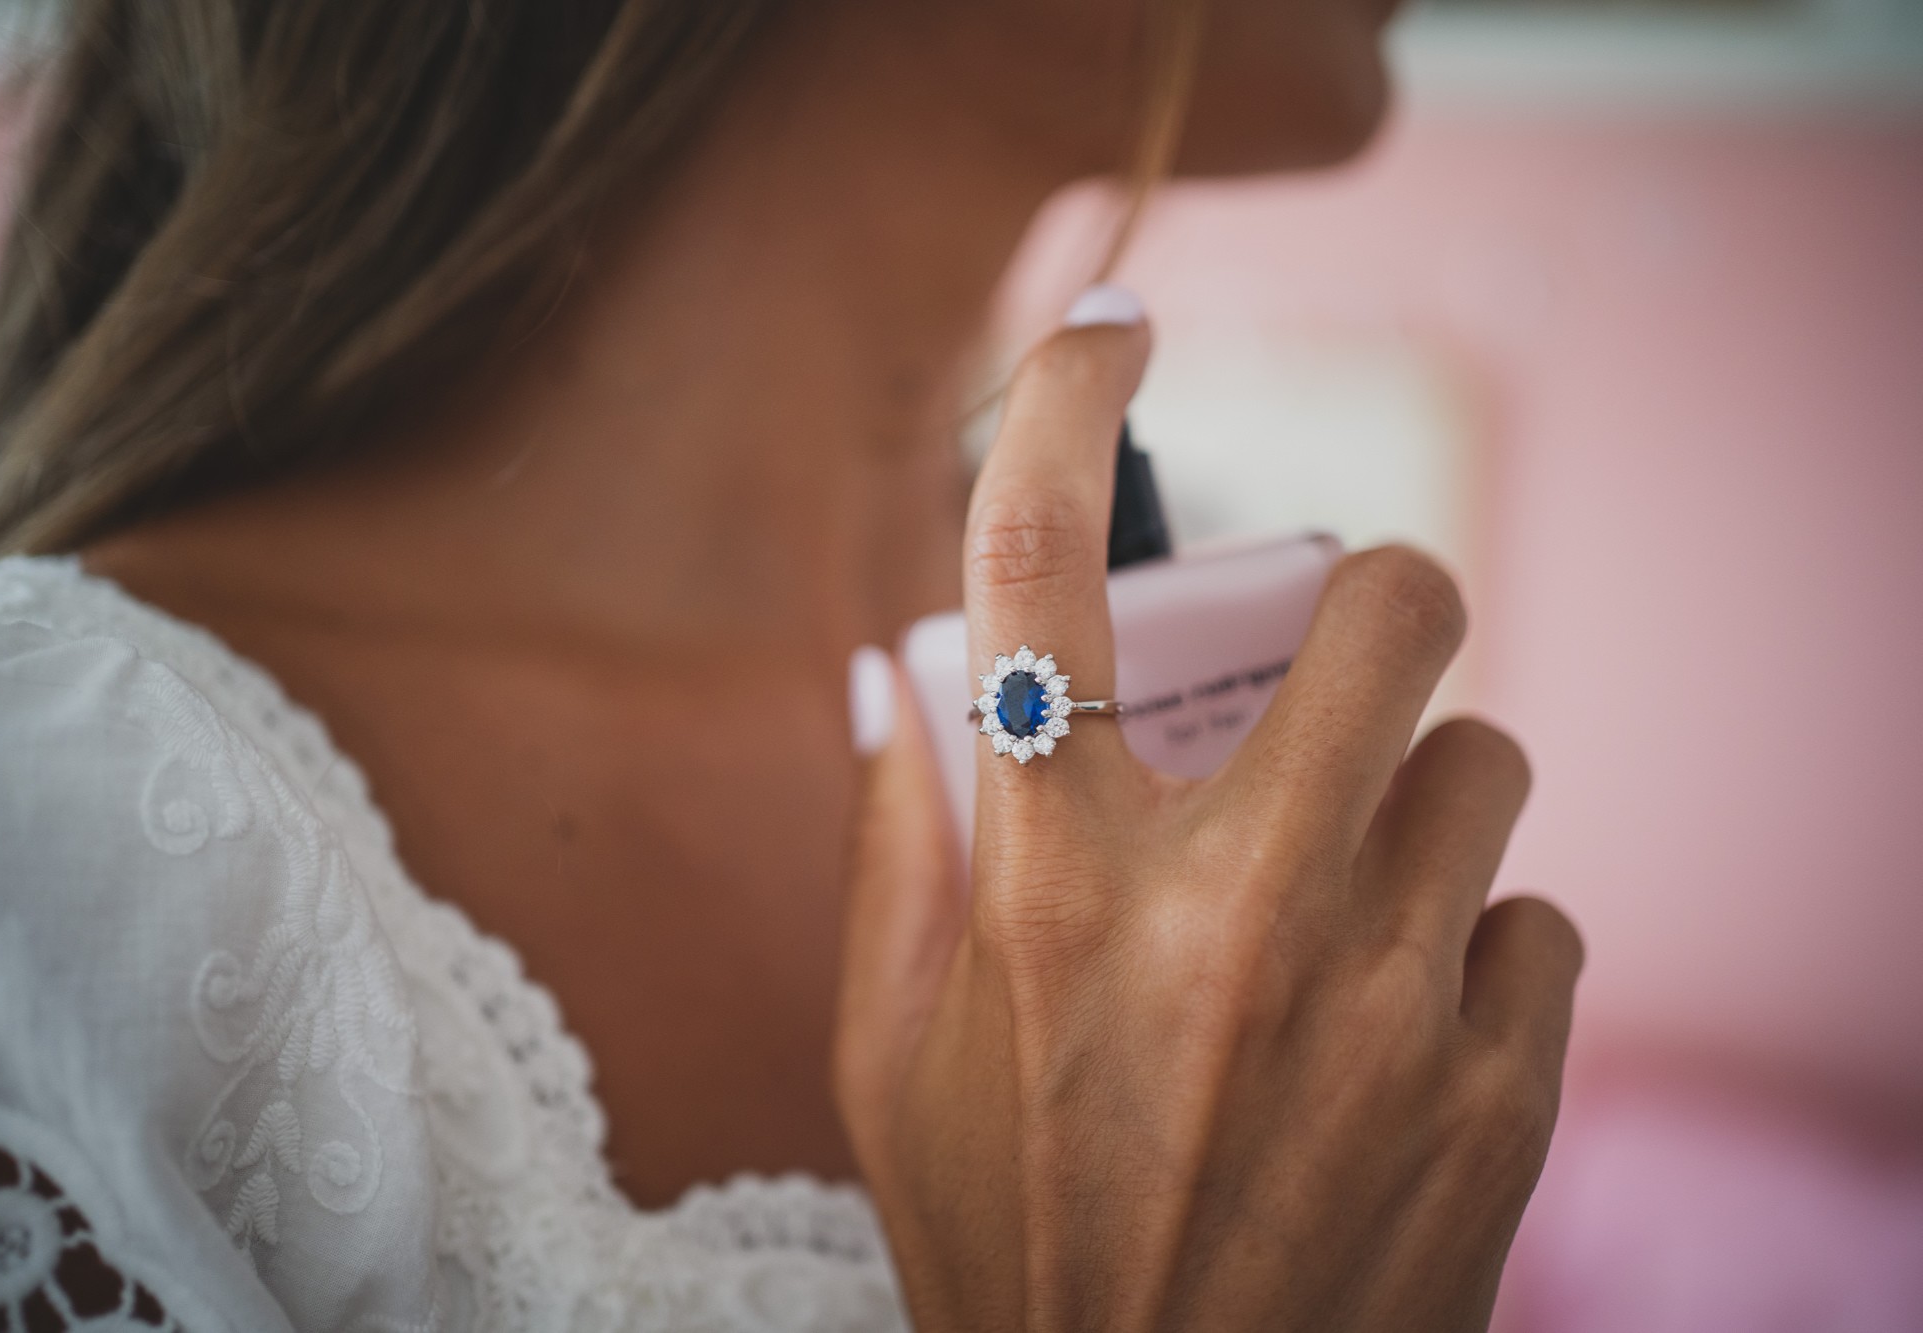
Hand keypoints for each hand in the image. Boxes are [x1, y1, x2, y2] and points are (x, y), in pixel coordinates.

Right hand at [835, 306, 1582, 1330]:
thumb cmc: (1006, 1245)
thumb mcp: (885, 1062)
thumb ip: (890, 854)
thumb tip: (896, 686)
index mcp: (1047, 890)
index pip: (1037, 569)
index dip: (1067, 398)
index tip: (1106, 328)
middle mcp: (1226, 914)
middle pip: (1392, 606)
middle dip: (1381, 593)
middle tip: (1346, 654)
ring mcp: (1383, 1001)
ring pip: (1487, 763)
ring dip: (1424, 797)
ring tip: (1356, 892)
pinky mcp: (1496, 1088)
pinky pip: (1535, 921)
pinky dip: (1476, 951)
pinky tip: (1402, 1029)